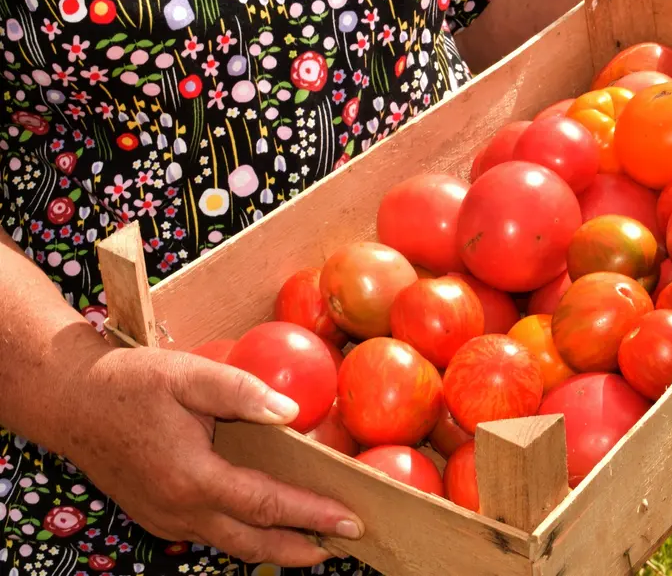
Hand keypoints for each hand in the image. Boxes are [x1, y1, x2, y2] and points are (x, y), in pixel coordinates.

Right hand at [56, 338, 362, 566]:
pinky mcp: (157, 515)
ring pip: (230, 544)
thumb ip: (242, 391)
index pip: (266, 506)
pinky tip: (264, 524)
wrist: (69, 402)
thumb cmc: (129, 383)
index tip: (350, 518)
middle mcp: (179, 510)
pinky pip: (209, 535)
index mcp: (192, 478)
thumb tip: (291, 411)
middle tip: (346, 542)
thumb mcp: (188, 375)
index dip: (312, 514)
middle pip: (253, 543)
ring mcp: (166, 518)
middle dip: (303, 547)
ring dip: (274, 548)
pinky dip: (245, 536)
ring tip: (315, 542)